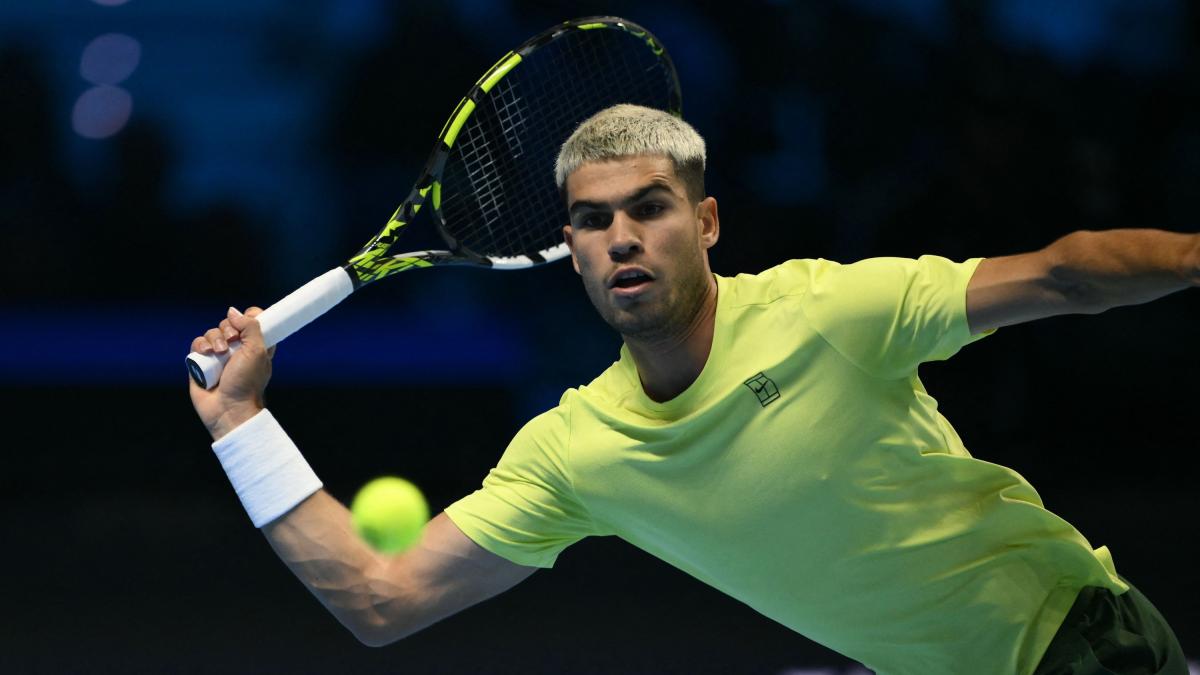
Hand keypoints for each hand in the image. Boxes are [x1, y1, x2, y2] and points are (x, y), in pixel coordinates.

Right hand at [188, 306, 275, 439]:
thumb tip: (233, 312)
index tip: (249, 319)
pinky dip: (201, 345)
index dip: (249, 316)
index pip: (252, 321)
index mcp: (256, 345)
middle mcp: (237, 348)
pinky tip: (206, 353)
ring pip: (212, 332)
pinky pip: (198, 343)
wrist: (229, 407)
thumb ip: (250, 326)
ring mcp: (219, 355)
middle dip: (229, 328)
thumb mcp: (257, 350)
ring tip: (219, 352)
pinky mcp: (201, 362)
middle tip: (232, 340)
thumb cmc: (247, 383)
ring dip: (215, 338)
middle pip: (229, 323)